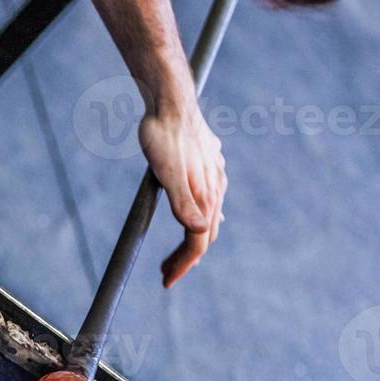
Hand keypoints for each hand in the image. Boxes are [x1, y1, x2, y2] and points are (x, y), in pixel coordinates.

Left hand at [138, 103, 226, 287]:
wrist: (170, 100)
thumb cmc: (163, 136)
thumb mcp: (167, 173)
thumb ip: (183, 203)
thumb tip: (197, 232)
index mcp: (206, 195)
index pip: (197, 242)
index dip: (183, 264)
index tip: (166, 280)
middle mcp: (215, 187)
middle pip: (204, 233)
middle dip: (186, 256)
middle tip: (166, 271)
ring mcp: (212, 174)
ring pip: (208, 215)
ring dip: (193, 237)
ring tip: (180, 254)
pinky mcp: (206, 162)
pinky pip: (208, 196)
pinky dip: (200, 214)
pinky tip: (197, 214)